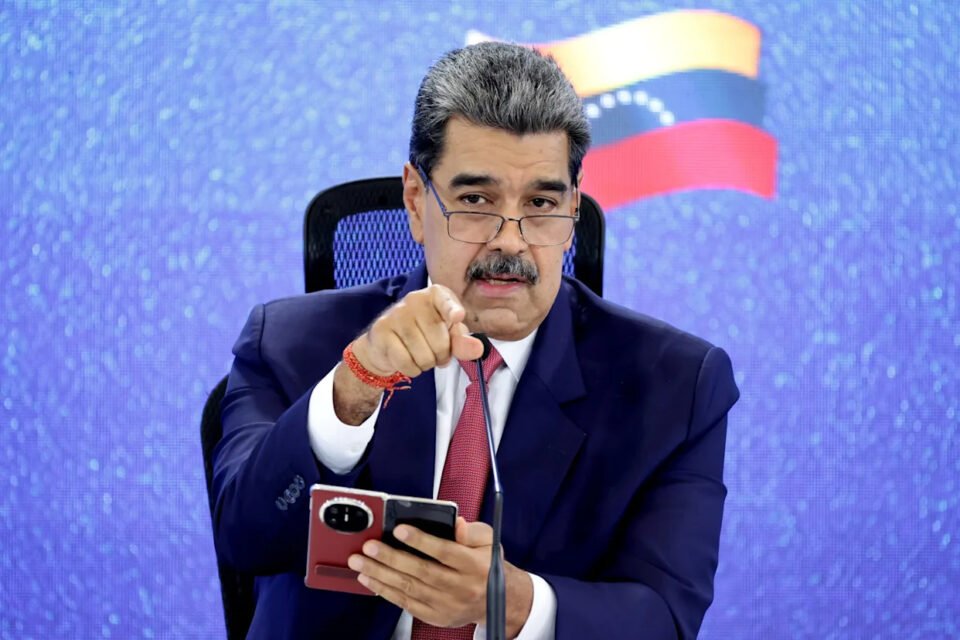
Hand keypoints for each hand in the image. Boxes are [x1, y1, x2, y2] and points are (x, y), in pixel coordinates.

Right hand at [333, 284, 483, 423]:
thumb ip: (463, 342)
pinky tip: (408, 361)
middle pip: (439, 341)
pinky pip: (406, 362)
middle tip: (433, 352)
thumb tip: (477, 349)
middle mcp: (414, 299)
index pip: (446, 300)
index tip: (458, 316)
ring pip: (423, 355)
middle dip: (441, 356)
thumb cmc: (423, 335)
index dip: (452, 310)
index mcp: (436, 295)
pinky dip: (412, 370)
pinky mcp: (381, 331)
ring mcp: (396, 314)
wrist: (385, 344)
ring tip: (420, 356)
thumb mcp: (447, 336)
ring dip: (426, 364)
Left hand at [347, 518, 533, 636]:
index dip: (422, 541)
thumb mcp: (488, 541)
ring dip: (380, 575)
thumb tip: (456, 524)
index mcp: (474, 565)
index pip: (445, 552)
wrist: (497, 601)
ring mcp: (446, 605)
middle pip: (422, 572)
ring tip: (360, 562)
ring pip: (409, 589)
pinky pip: (406, 604)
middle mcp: (460, 587)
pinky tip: (369, 580)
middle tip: (369, 546)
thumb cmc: (486, 564)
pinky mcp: (435, 616)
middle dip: (391, 558)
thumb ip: (472, 531)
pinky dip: (385, 591)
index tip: (400, 529)